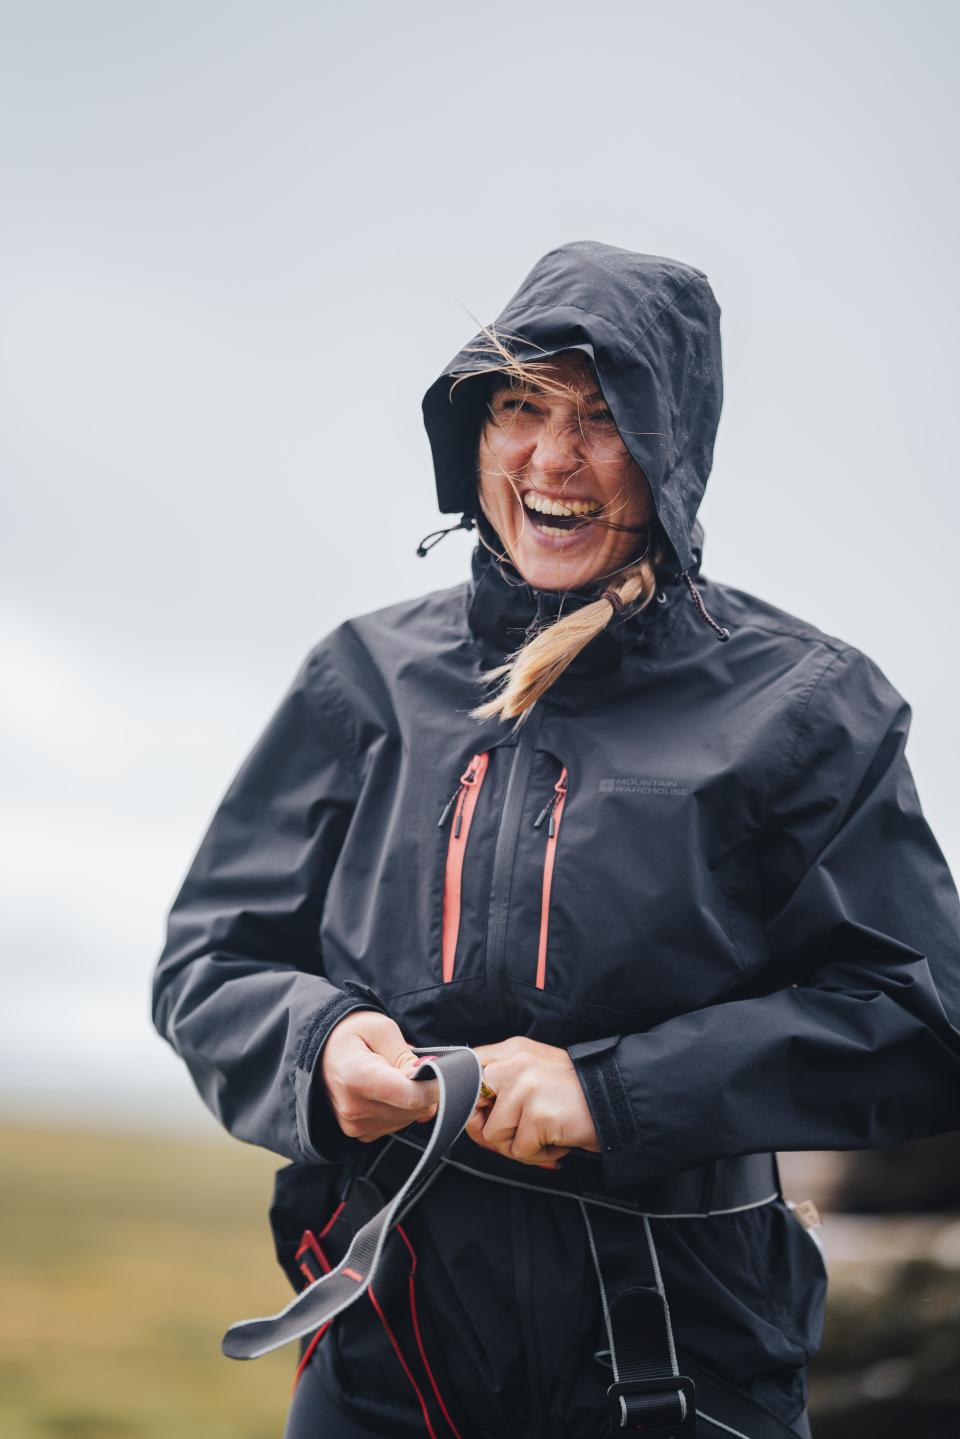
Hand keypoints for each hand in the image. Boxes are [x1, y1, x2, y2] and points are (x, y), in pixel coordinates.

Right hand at [320, 1010, 439, 1142]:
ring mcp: (354, 1125)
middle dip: (425, 1088)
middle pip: (414, 1109)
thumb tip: (431, 1075)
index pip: (412, 1095)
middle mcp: (353, 1108)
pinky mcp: (359, 1134)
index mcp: (356, 1077)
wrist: (321, 1050)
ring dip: (413, 1098)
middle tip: (414, 1065)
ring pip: (409, 1118)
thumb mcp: (381, 1029)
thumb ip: (407, 1055)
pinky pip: (398, 1124)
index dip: (437, 1084)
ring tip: (393, 1074)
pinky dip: (401, 1107)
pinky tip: (387, 1089)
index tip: (446, 1071)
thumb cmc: (351, 1033)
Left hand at [464, 1036, 600, 1166]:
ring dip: (520, 1146)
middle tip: (519, 1135)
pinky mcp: (537, 1114)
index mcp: (512, 1050)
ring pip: (494, 1136)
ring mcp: (525, 1086)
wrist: (619, 1102)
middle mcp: (515, 1062)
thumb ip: (504, 1084)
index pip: (467, 1068)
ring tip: (546, 1135)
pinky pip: (519, 1151)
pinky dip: (539, 1156)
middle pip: (472, 1107)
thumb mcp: (536, 1075)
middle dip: (492, 1130)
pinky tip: (557, 1142)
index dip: (464, 1097)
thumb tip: (471, 1116)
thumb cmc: (576, 1095)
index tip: (474, 1114)